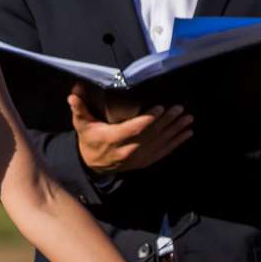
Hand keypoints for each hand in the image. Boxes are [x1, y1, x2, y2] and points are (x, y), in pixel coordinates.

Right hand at [70, 89, 190, 174]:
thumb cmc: (89, 140)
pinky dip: (176, 143)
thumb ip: (79, 109)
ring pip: (160, 143)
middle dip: (167, 121)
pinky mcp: (144, 161)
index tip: (160, 108)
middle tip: (179, 109)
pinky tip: (186, 133)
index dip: (148, 119)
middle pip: (151, 135)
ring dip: (175, 131)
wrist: (92, 165)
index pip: (133, 129)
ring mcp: (138, 157)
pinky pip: (163, 152)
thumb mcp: (82, 125)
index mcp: (113, 138)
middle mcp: (128, 150)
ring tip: (187, 119)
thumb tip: (73, 96)